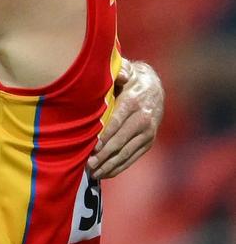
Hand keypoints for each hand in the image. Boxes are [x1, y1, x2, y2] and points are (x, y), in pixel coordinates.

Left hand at [88, 58, 163, 178]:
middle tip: (88, 165)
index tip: (92, 148)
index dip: (104, 137)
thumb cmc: (130, 80)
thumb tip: (120, 75)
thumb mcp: (126, 70)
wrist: (155, 87)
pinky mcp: (148, 141)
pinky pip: (132, 157)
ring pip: (126, 153)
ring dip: (109, 165)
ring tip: (93, 173)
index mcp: (133, 102)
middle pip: (120, 142)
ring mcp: (147, 133)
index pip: (116, 123)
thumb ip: (121, 71)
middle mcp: (143, 120)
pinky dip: (119, 167)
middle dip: (104, 156)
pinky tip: (106, 173)